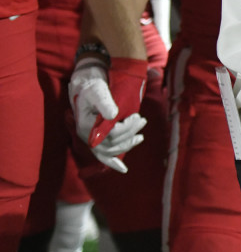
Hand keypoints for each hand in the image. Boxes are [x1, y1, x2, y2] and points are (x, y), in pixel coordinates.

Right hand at [68, 56, 148, 173]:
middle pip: (111, 144)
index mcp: (86, 125)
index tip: (137, 117)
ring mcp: (90, 138)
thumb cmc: (91, 85)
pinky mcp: (96, 138)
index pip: (110, 135)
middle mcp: (86, 135)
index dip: (126, 129)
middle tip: (143, 121)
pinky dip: (113, 163)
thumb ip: (105, 101)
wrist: (86, 83)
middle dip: (130, 135)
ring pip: (110, 151)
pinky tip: (123, 169)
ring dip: (127, 145)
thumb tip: (114, 115)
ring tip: (140, 136)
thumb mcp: (98, 89)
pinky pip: (103, 156)